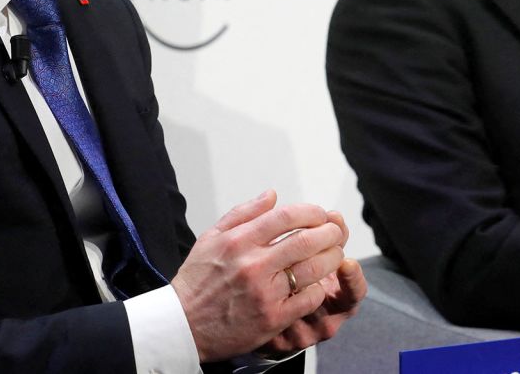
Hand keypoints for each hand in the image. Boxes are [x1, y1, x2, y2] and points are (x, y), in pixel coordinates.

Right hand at [172, 190, 346, 361]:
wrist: (182, 325)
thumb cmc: (197, 280)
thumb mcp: (211, 237)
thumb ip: (243, 213)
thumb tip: (272, 195)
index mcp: (239, 241)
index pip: (286, 216)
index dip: (311, 212)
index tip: (321, 214)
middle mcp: (253, 264)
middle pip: (306, 241)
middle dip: (329, 233)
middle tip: (337, 232)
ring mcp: (264, 293)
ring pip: (312, 270)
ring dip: (331, 259)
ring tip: (336, 254)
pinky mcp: (272, 318)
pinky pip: (307, 299)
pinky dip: (319, 289)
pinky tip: (320, 284)